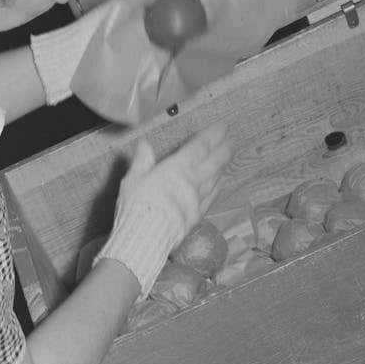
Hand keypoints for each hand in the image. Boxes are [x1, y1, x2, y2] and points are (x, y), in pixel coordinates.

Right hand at [119, 118, 231, 245]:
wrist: (147, 236)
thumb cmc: (137, 205)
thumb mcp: (133, 179)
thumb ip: (142, 161)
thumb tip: (144, 145)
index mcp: (176, 168)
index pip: (199, 147)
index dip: (212, 136)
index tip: (222, 128)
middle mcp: (191, 181)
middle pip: (213, 162)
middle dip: (223, 149)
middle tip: (231, 140)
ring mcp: (196, 198)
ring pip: (215, 178)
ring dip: (222, 166)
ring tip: (228, 158)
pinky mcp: (196, 215)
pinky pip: (211, 197)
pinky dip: (217, 187)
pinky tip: (220, 183)